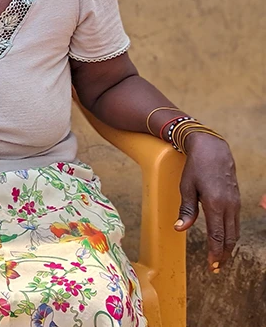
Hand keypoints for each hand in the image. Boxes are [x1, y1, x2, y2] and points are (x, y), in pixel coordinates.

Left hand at [174, 133, 240, 271]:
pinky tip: (224, 239)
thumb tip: (180, 229)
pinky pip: (235, 223)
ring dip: (228, 246)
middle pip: (229, 238)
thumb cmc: (195, 167)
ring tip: (220, 257)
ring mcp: (235, 203)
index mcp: (215, 204)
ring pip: (234, 231)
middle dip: (223, 254)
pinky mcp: (236, 200)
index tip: (212, 265)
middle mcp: (229, 206)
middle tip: (216, 267)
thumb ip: (186, 210)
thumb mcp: (186, 188)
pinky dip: (231, 235)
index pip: (217, 236)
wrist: (213, 149)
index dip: (215, 252)